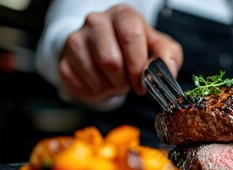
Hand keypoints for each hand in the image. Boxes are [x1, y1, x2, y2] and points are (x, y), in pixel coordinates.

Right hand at [58, 4, 182, 102]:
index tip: (142, 82)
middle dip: (124, 80)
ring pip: (96, 76)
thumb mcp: (159, 48)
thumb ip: (168, 56)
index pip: (130, 36)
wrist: (106, 53)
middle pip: (110, 60)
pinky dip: (96, 92)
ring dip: (111, 87)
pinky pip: (81, 86)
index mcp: (123, 15)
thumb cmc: (135, 50)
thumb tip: (168, 71)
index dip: (138, 65)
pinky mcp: (64, 61)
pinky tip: (101, 83)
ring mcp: (76, 40)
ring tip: (115, 80)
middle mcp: (96, 22)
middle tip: (129, 82)